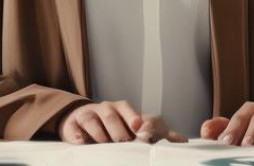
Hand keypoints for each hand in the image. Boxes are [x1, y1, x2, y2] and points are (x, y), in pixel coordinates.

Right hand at [59, 100, 186, 143]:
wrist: (82, 123)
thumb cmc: (115, 127)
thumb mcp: (136, 129)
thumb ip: (157, 135)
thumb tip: (180, 141)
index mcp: (124, 110)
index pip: (131, 111)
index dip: (137, 119)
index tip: (142, 131)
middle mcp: (106, 109)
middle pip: (112, 113)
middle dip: (119, 128)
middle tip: (125, 141)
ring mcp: (89, 115)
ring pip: (93, 118)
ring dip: (99, 130)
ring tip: (105, 142)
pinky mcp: (73, 124)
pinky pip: (74, 127)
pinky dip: (78, 134)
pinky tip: (83, 143)